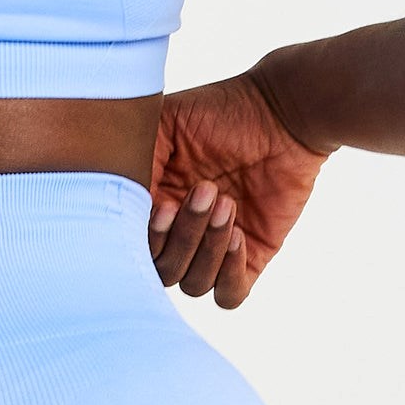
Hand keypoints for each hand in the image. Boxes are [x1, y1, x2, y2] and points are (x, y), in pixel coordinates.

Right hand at [148, 69, 334, 308]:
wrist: (283, 108)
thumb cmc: (219, 112)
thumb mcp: (162, 125)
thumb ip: (133, 165)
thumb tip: (121, 207)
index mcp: (151, 211)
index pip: (133, 253)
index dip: (147, 240)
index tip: (165, 206)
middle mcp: (178, 237)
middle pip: (163, 273)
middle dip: (182, 238)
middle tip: (205, 190)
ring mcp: (212, 251)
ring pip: (194, 285)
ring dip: (207, 249)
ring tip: (227, 203)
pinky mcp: (249, 259)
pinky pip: (229, 296)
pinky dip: (229, 273)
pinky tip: (239, 235)